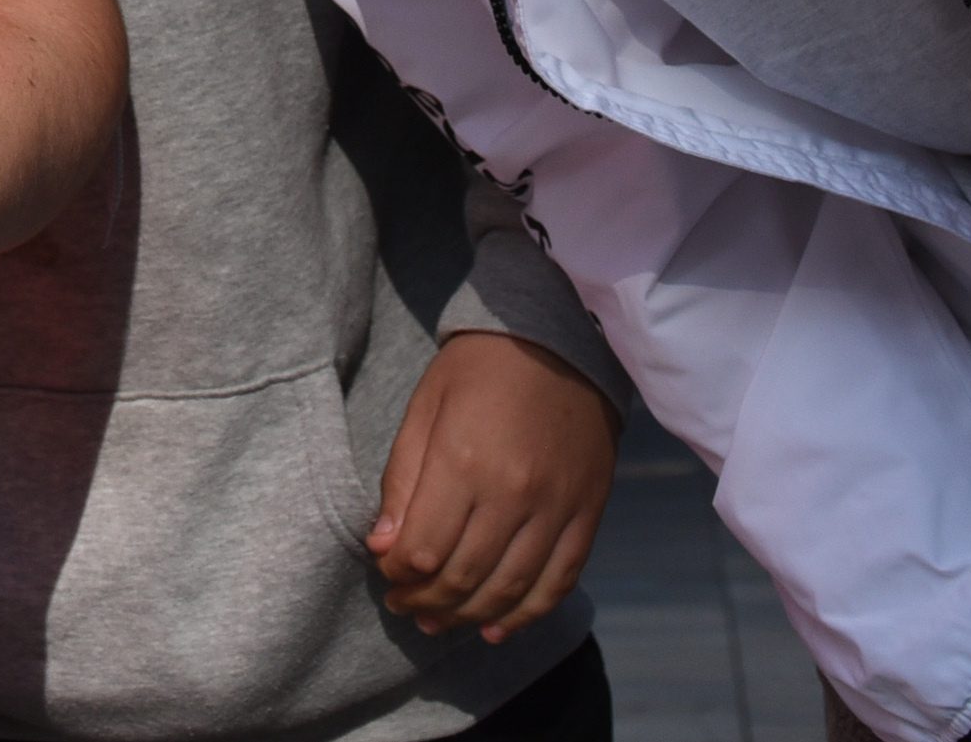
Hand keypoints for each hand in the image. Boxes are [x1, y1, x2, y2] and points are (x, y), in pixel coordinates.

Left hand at [369, 329, 619, 639]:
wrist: (557, 341)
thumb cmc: (477, 370)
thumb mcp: (425, 409)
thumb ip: (402, 481)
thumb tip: (382, 548)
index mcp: (464, 462)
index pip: (424, 550)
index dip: (399, 576)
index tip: (386, 577)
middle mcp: (514, 493)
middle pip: (465, 578)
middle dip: (426, 603)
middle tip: (403, 607)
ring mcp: (557, 507)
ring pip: (510, 589)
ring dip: (468, 618)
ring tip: (438, 623)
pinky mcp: (588, 513)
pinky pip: (559, 581)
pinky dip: (527, 614)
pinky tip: (496, 629)